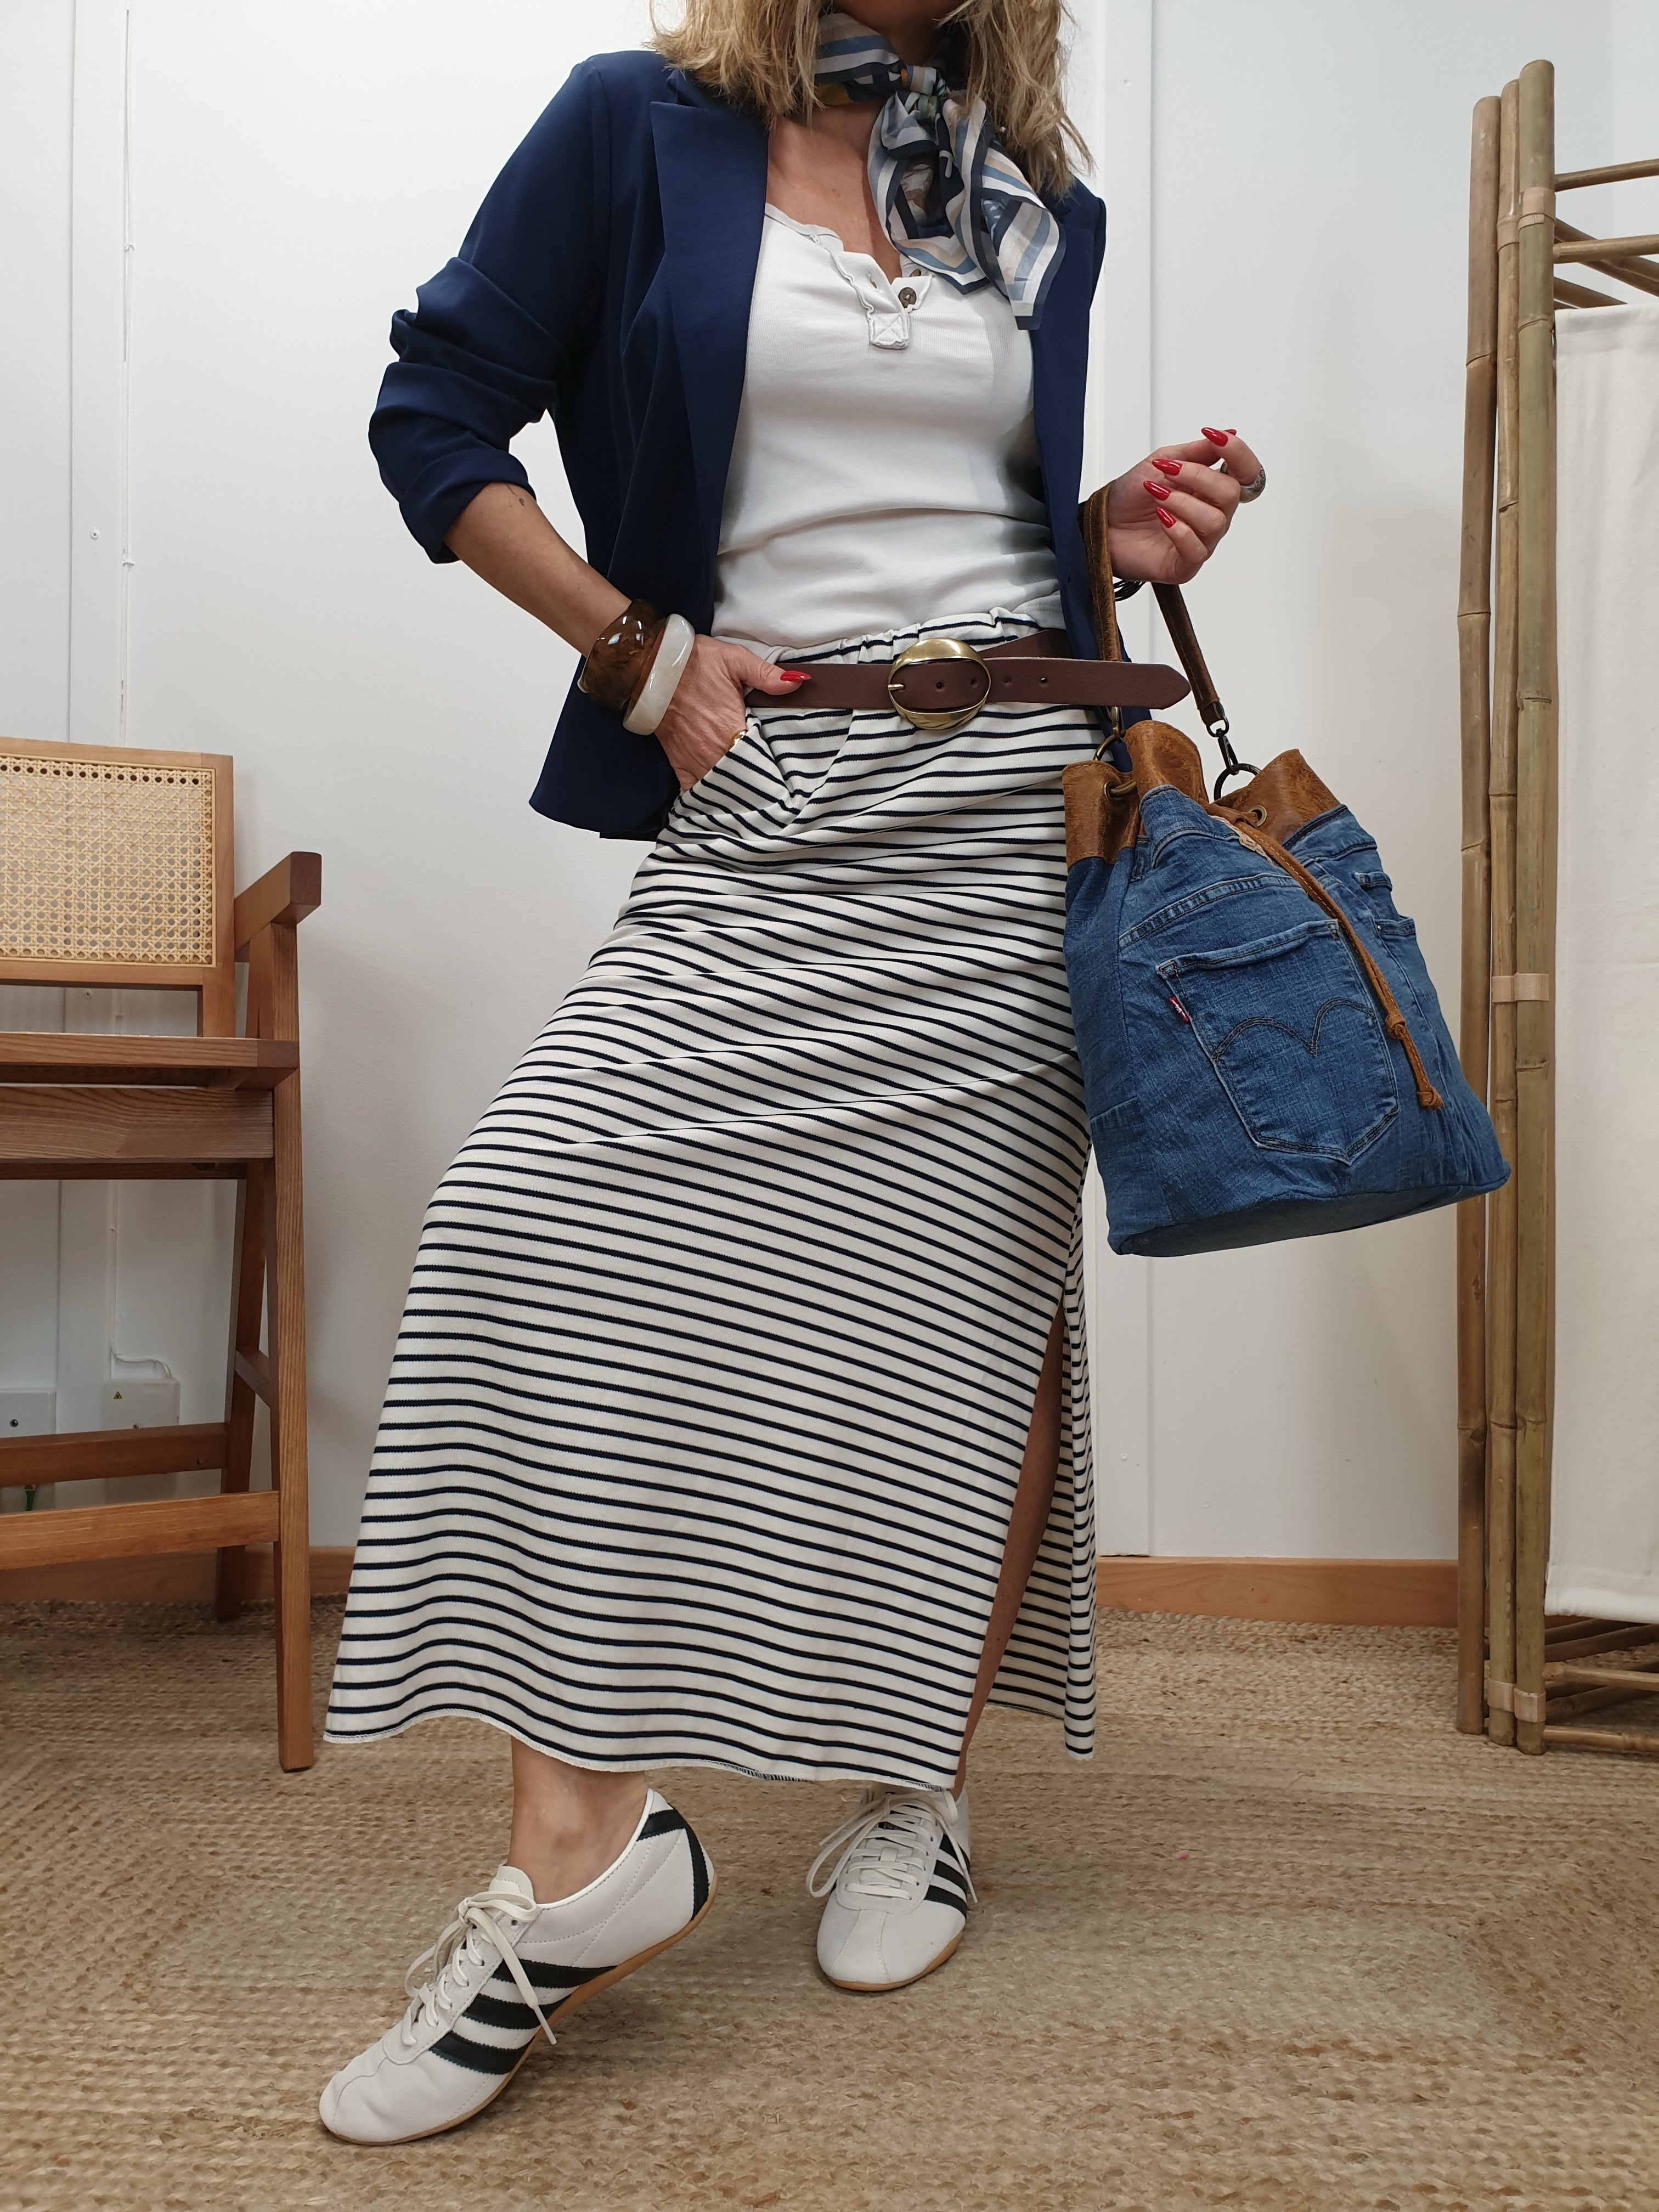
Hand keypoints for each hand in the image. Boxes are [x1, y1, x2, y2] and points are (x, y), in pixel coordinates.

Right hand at [654, 638, 807, 790]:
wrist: (651, 666)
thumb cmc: (694, 662)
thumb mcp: (734, 660)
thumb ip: (766, 675)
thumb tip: (797, 683)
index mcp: (731, 728)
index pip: (761, 761)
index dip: (775, 769)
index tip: (786, 774)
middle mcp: (713, 750)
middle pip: (744, 779)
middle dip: (760, 784)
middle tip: (776, 791)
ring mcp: (694, 759)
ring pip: (722, 788)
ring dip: (737, 792)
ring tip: (755, 797)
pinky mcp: (679, 762)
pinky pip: (694, 790)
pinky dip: (708, 797)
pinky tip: (722, 800)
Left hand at [1104, 428, 1262, 583]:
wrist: (1102, 525)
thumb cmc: (1130, 498)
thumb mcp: (1161, 462)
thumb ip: (1197, 451)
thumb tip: (1231, 432)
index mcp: (1211, 489)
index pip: (1246, 472)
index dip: (1238, 453)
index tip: (1217, 438)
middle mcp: (1212, 515)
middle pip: (1231, 494)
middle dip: (1198, 477)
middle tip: (1167, 472)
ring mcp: (1201, 541)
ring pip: (1215, 522)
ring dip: (1183, 503)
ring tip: (1158, 497)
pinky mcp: (1186, 565)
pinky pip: (1197, 550)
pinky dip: (1179, 530)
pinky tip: (1161, 519)